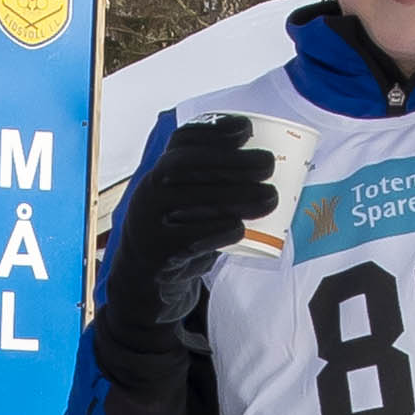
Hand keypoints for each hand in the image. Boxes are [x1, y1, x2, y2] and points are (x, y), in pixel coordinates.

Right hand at [98, 119, 277, 356]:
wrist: (144, 284)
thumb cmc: (179, 236)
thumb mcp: (188, 203)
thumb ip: (213, 186)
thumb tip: (269, 170)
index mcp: (160, 173)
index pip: (183, 141)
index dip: (215, 130)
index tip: (247, 130)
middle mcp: (149, 191)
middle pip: (188, 165)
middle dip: (232, 161)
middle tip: (268, 165)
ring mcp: (149, 222)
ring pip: (191, 199)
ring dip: (236, 195)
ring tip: (270, 197)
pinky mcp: (158, 253)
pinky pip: (191, 238)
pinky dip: (220, 230)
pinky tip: (240, 228)